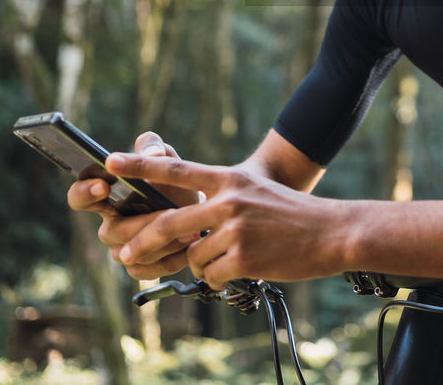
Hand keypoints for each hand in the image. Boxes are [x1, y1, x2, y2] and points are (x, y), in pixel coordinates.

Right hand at [66, 132, 200, 279]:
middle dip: (141, 224)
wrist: (201, 211)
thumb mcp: (167, 158)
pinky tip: (187, 248)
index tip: (104, 186)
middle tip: (169, 213)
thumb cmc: (176, 182)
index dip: (85, 192)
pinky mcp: (138, 266)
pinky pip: (143, 270)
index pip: (79, 196)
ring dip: (160, 243)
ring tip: (190, 230)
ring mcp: (121, 249)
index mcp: (107, 195)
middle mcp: (109, 224)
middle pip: (110, 232)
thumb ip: (156, 146)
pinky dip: (168, 260)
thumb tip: (153, 152)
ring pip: (129, 254)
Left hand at [104, 151, 351, 287]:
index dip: (141, 167)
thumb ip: (221, 198)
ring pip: (192, 256)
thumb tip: (185, 224)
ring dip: (200, 264)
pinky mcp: (245, 257)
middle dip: (141, 241)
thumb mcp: (255, 191)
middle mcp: (229, 200)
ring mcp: (236, 230)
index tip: (110, 163)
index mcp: (230, 179)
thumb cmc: (292, 214)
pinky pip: (211, 275)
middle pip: (168, 223)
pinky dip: (218, 278)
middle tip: (124, 253)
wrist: (332, 231)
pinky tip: (240, 269)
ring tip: (226, 259)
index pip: (177, 170)